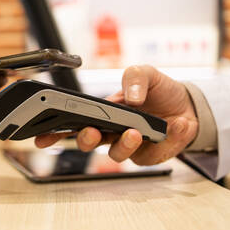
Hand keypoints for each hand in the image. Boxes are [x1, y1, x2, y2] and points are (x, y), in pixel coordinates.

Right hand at [35, 65, 198, 164]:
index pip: (73, 125)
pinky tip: (179, 125)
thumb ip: (134, 76)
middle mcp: (112, 133)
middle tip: (92, 132)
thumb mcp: (145, 73)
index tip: (41, 138)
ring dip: (125, 144)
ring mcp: (130, 147)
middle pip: (90, 144)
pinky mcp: (151, 156)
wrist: (188, 105)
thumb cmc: (159, 91)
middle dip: (87, 140)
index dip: (55, 133)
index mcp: (103, 114)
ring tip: (137, 131)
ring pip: (118, 155)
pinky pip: (155, 155)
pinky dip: (169, 139)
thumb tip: (131, 98)